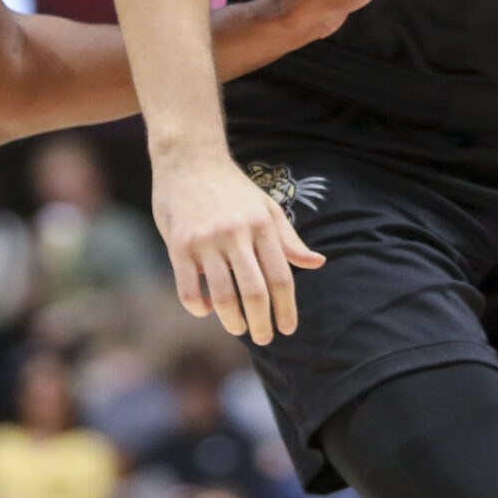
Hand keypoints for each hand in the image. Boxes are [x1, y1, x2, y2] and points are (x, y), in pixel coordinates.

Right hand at [151, 148, 325, 343]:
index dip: (287, 307)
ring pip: (223, 294)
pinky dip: (198, 307)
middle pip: (255, 291)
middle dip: (262, 321)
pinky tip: (206, 311)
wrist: (189, 158)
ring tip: (239, 329)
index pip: (281, 276)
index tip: (288, 328)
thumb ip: (289, 239)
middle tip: (264, 338)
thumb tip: (318, 263)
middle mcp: (236, 233)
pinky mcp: (179, 244)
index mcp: (262, 225)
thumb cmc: (232, 187)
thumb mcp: (266, 207)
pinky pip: (188, 287)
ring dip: (232, 320)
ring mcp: (206, 240)